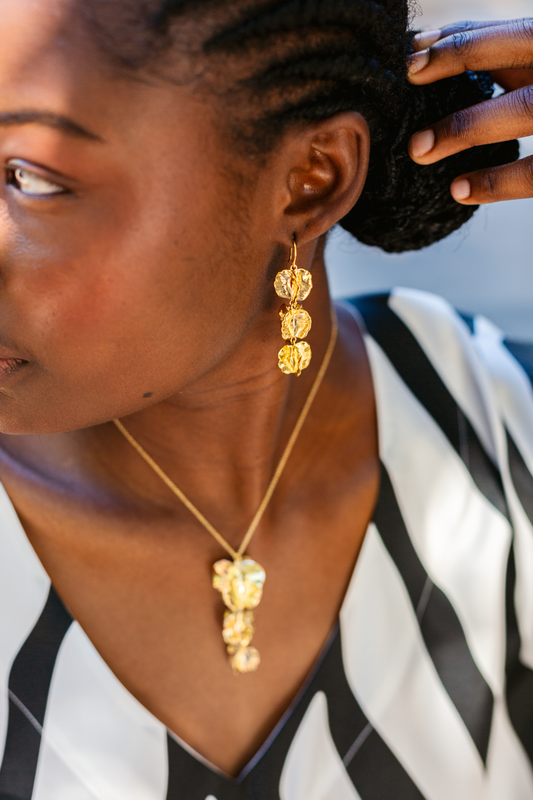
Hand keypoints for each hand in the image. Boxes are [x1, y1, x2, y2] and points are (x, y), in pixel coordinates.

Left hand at [407, 20, 532, 203]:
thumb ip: (499, 55)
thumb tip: (423, 46)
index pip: (505, 31)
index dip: (457, 39)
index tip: (410, 55)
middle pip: (516, 50)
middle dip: (459, 59)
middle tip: (410, 74)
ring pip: (522, 111)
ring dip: (464, 128)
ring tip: (419, 150)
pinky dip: (494, 182)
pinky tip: (458, 189)